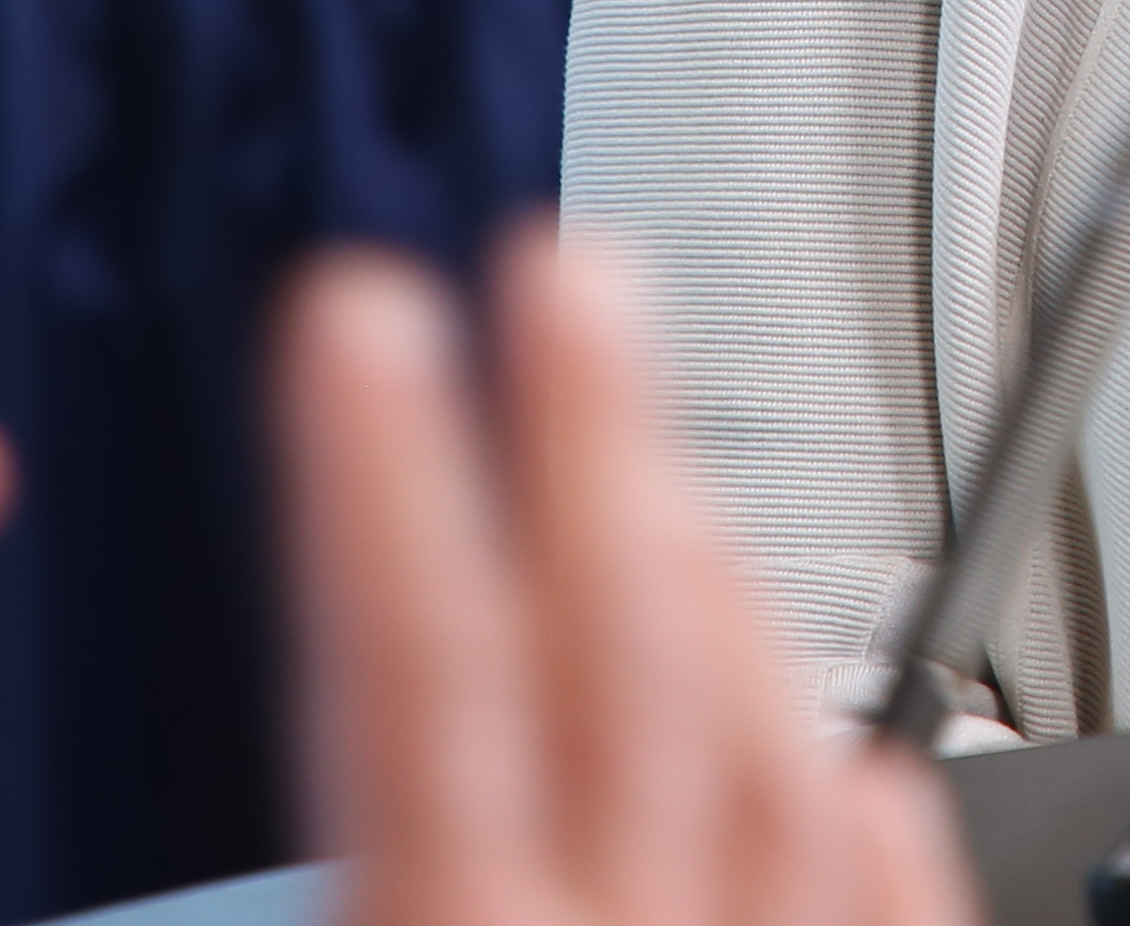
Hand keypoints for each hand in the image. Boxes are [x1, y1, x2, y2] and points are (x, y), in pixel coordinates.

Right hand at [281, 227, 980, 925]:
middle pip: (628, 648)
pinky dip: (870, 827)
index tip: (360, 315)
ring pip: (775, 753)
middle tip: (575, 270)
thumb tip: (230, 802)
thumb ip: (294, 924)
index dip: (391, 474)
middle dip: (596, 433)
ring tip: (674, 469)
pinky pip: (899, 914)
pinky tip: (865, 772)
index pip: (420, 669)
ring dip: (725, 593)